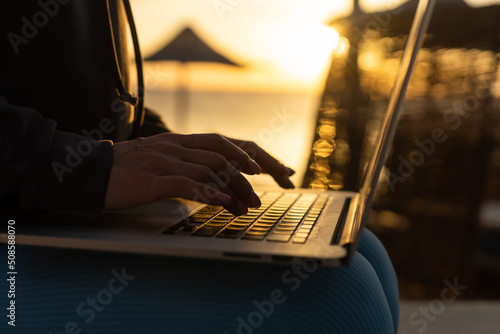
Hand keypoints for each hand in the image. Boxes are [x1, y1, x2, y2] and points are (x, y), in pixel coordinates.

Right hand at [104, 133, 292, 214]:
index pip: (218, 142)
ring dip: (232, 190)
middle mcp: (174, 147)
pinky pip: (187, 183)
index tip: (258, 171)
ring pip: (209, 170)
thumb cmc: (123, 171)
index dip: (241, 154)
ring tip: (244, 207)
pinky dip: (208, 193)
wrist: (88, 172)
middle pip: (220, 156)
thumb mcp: (156, 160)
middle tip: (254, 198)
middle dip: (243, 177)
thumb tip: (206, 180)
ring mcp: (163, 161)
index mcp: (176, 142)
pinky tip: (221, 204)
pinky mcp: (152, 179)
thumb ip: (180, 163)